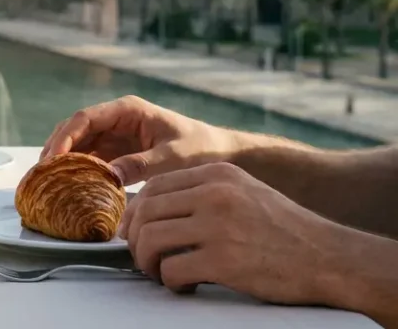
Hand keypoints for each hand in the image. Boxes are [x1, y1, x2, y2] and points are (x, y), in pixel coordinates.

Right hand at [41, 96, 241, 184]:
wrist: (221, 154)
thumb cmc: (201, 150)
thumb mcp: (172, 158)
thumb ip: (140, 165)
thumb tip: (107, 176)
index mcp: (127, 110)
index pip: (85, 118)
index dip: (64, 138)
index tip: (52, 159)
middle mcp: (115, 119)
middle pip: (74, 130)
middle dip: (55, 150)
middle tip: (41, 175)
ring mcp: (114, 135)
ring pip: (77, 144)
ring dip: (61, 161)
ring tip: (45, 183)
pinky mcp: (116, 152)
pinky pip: (89, 159)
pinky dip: (75, 171)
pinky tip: (66, 188)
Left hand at [122, 162, 335, 305]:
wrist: (329, 257)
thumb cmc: (283, 230)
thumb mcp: (243, 192)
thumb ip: (202, 194)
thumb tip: (151, 210)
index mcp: (217, 174)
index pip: (153, 187)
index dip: (134, 213)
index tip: (133, 232)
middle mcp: (214, 194)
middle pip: (144, 212)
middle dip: (135, 240)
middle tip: (144, 258)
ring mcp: (218, 226)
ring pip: (149, 240)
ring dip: (147, 263)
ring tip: (162, 273)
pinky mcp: (223, 260)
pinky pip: (172, 270)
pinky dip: (171, 282)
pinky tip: (186, 286)